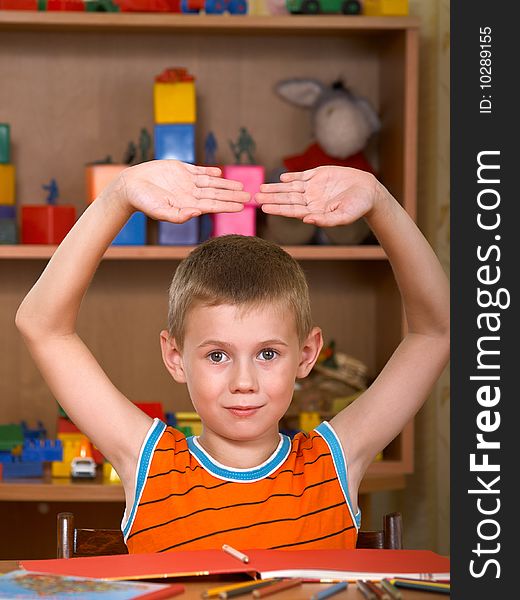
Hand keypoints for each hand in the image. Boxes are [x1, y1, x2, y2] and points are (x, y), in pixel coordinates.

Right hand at [109, 160, 249, 223]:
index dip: (228, 205)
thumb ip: (178, 215)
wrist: (130, 186)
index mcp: (188, 205)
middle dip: (233, 196)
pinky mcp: (180, 170)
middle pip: (216, 195)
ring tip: (241, 186)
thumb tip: (196, 213)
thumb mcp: (160, 211)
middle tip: (251, 197)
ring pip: (211, 183)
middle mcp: (190, 194)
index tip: (242, 206)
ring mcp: (186, 182)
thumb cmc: (143, 202)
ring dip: (226, 184)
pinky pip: (198, 171)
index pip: (213, 206)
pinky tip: (220, 173)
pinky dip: (209, 172)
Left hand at [255, 166, 381, 226]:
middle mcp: (311, 200)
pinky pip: (301, 176)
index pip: (291, 210)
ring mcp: (313, 187)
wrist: (369, 191)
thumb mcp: (343, 216)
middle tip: (255, 197)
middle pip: (287, 199)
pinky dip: (291, 176)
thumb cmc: (357, 207)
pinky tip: (281, 178)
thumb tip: (307, 221)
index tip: (264, 208)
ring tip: (261, 187)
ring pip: (290, 187)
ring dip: (275, 188)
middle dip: (271, 198)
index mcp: (314, 211)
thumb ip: (325, 220)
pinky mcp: (318, 175)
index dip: (277, 208)